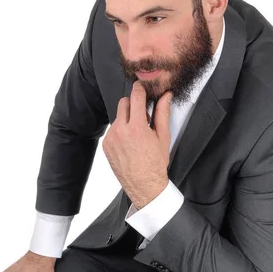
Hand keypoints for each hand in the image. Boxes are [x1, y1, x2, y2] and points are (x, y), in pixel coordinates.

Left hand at [102, 80, 171, 208]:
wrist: (144, 185)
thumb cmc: (155, 163)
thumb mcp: (163, 137)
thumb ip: (162, 113)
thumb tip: (166, 96)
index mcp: (137, 128)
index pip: (135, 97)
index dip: (140, 88)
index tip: (142, 86)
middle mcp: (121, 131)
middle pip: (124, 103)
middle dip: (133, 104)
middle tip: (143, 115)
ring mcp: (111, 138)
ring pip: (118, 116)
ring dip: (127, 118)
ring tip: (137, 134)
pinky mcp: (106, 144)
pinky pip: (113, 129)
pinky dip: (121, 130)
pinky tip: (130, 142)